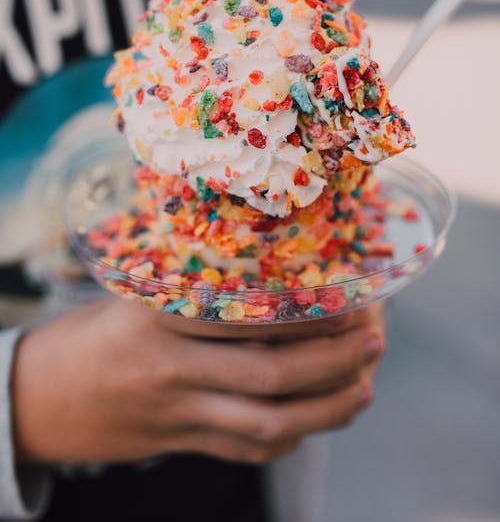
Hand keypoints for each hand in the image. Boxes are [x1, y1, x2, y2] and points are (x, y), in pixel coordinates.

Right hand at [12, 298, 384, 465]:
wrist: (41, 398)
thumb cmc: (98, 333)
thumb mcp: (137, 295)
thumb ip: (195, 289)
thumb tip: (275, 272)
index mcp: (159, 319)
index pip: (246, 315)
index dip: (304, 310)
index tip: (348, 296)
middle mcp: (170, 370)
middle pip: (267, 374)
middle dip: (331, 361)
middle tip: (375, 340)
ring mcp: (176, 416)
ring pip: (266, 422)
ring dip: (325, 409)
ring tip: (364, 386)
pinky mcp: (181, 445)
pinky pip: (247, 449)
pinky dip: (292, 436)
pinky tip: (321, 419)